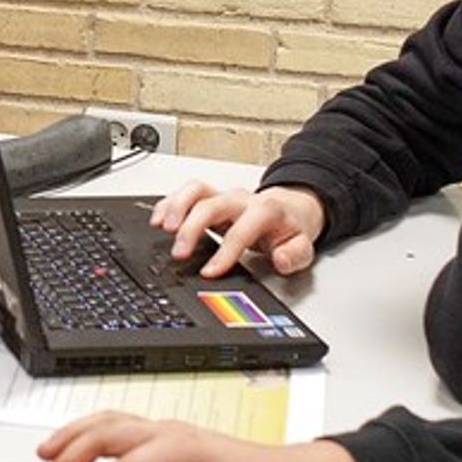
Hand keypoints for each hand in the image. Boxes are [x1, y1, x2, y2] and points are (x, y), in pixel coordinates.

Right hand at [36, 414, 367, 461]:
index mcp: (180, 448)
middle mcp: (168, 433)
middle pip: (103, 435)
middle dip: (68, 461)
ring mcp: (165, 431)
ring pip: (106, 422)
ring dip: (72, 437)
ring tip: (44, 457)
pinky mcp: (166, 437)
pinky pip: (117, 424)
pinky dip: (89, 432)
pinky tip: (76, 444)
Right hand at [149, 182, 325, 278]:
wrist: (290, 208)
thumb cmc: (290, 228)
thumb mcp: (303, 246)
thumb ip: (295, 255)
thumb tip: (281, 259)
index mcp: (265, 211)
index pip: (240, 231)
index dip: (224, 252)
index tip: (209, 272)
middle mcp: (241, 199)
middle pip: (211, 204)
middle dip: (191, 228)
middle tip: (178, 253)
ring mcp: (223, 196)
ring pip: (195, 190)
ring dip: (176, 207)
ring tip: (162, 228)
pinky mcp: (210, 197)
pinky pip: (186, 192)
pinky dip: (169, 203)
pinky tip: (158, 218)